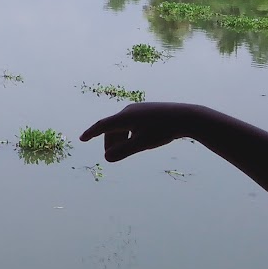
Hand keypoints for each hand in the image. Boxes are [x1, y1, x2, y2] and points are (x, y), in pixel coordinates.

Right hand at [79, 102, 208, 161]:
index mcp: (124, 117)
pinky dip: (128, 134)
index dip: (91, 132)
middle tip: (111, 157)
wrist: (185, 116)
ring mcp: (138, 110)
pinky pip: (131, 123)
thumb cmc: (163, 130)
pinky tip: (138, 141)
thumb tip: (106, 158)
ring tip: (126, 151)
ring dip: (120, 139)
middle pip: (112, 127)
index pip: (102, 125)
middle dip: (109, 142)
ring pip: (122, 126)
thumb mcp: (142, 143)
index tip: (82, 139)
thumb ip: (123, 151)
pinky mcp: (147, 112)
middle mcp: (128, 111)